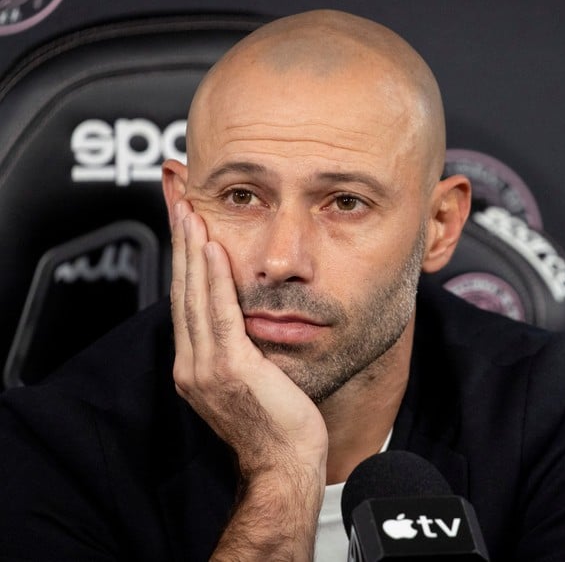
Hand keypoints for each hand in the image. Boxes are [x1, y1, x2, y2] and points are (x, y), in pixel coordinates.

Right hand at [169, 200, 327, 476]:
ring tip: (190, 212)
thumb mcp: (252, 380)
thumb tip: (246, 317)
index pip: (185, 301)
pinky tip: (214, 248)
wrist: (285, 464)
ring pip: (194, 296)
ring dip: (192, 250)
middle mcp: (191, 365)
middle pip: (182, 291)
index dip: (183, 261)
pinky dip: (215, 277)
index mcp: (194, 367)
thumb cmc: (278, 425)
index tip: (183, 225)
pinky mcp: (230, 368)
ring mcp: (206, 368)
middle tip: (178, 201)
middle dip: (180, 244)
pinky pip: (220, 313)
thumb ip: (238, 348)